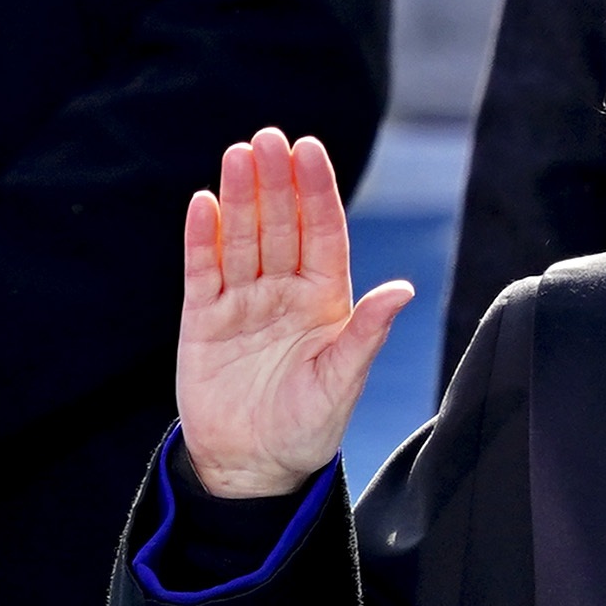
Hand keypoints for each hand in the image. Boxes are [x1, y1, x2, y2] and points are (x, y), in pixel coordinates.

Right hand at [172, 128, 416, 500]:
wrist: (252, 467)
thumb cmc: (307, 427)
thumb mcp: (342, 381)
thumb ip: (366, 332)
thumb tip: (403, 288)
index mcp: (325, 300)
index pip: (322, 233)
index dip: (317, 191)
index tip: (310, 149)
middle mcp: (284, 291)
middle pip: (280, 225)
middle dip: (275, 182)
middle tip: (268, 138)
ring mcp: (242, 303)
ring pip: (241, 238)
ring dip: (239, 197)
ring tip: (236, 155)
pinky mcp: (204, 321)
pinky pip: (203, 272)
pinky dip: (202, 239)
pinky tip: (203, 204)